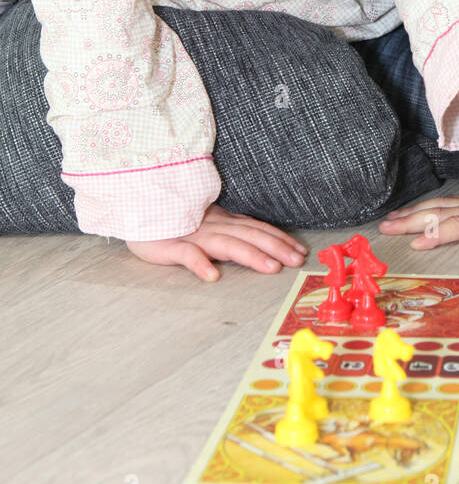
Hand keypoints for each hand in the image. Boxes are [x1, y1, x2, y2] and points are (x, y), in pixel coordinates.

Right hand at [125, 203, 306, 281]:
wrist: (134, 207)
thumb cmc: (170, 220)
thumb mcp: (204, 222)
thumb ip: (228, 229)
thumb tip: (257, 240)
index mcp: (220, 220)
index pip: (255, 228)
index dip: (279, 238)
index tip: (300, 250)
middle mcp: (211, 226)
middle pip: (249, 235)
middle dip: (276, 247)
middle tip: (297, 261)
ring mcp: (190, 235)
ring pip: (225, 244)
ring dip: (249, 255)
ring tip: (270, 268)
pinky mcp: (167, 246)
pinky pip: (185, 254)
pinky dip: (199, 264)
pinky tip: (213, 276)